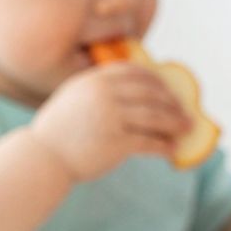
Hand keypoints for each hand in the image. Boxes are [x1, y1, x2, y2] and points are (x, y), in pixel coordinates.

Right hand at [29, 64, 191, 181]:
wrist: (43, 157)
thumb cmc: (60, 132)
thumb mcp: (75, 99)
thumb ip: (100, 91)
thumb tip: (136, 92)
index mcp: (94, 81)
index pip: (135, 73)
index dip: (156, 81)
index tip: (169, 90)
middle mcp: (104, 95)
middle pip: (151, 94)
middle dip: (172, 103)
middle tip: (185, 112)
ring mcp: (111, 118)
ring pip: (155, 116)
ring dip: (175, 122)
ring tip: (187, 128)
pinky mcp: (117, 142)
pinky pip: (150, 142)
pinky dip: (164, 146)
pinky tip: (173, 150)